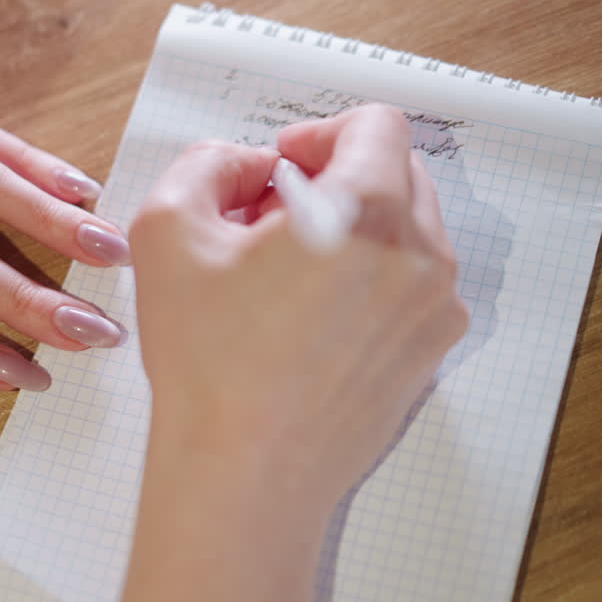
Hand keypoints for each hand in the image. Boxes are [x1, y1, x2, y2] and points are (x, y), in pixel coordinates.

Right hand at [109, 105, 466, 601]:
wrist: (245, 475)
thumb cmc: (208, 362)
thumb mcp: (167, 229)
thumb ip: (208, 163)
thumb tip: (249, 165)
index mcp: (367, 213)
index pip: (377, 126)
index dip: (320, 132)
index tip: (281, 167)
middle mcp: (420, 257)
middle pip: (399, 173)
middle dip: (337, 178)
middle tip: (274, 218)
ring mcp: (433, 311)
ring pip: (408, 231)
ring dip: (354, 229)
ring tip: (288, 273)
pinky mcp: (429, 356)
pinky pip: (410, 287)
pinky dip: (370, 280)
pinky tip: (310, 319)